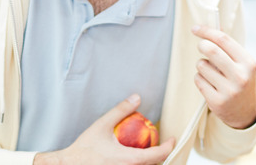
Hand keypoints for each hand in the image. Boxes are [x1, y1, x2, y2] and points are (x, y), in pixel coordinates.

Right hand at [33, 94, 174, 164]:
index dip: (169, 146)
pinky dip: (139, 164)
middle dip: (161, 155)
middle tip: (161, 143)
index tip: (172, 139)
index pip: (159, 155)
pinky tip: (133, 157)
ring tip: (149, 150)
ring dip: (149, 161)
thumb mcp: (102, 125)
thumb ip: (120, 110)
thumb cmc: (84, 149)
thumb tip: (136, 98)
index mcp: (131, 161)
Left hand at [192, 25, 255, 129]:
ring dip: (201, 64)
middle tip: (201, 46)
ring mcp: (229, 91)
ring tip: (210, 71)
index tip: (195, 28)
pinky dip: (199, 77)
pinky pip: (198, 80)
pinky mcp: (217, 102)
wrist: (246, 111)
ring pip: (202, 66)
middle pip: (211, 50)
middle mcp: (241, 76)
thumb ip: (228, 45)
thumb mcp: (241, 63)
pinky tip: (209, 83)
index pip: (223, 40)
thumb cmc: (240, 79)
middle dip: (202, 45)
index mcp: (248, 62)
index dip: (206, 31)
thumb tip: (213, 25)